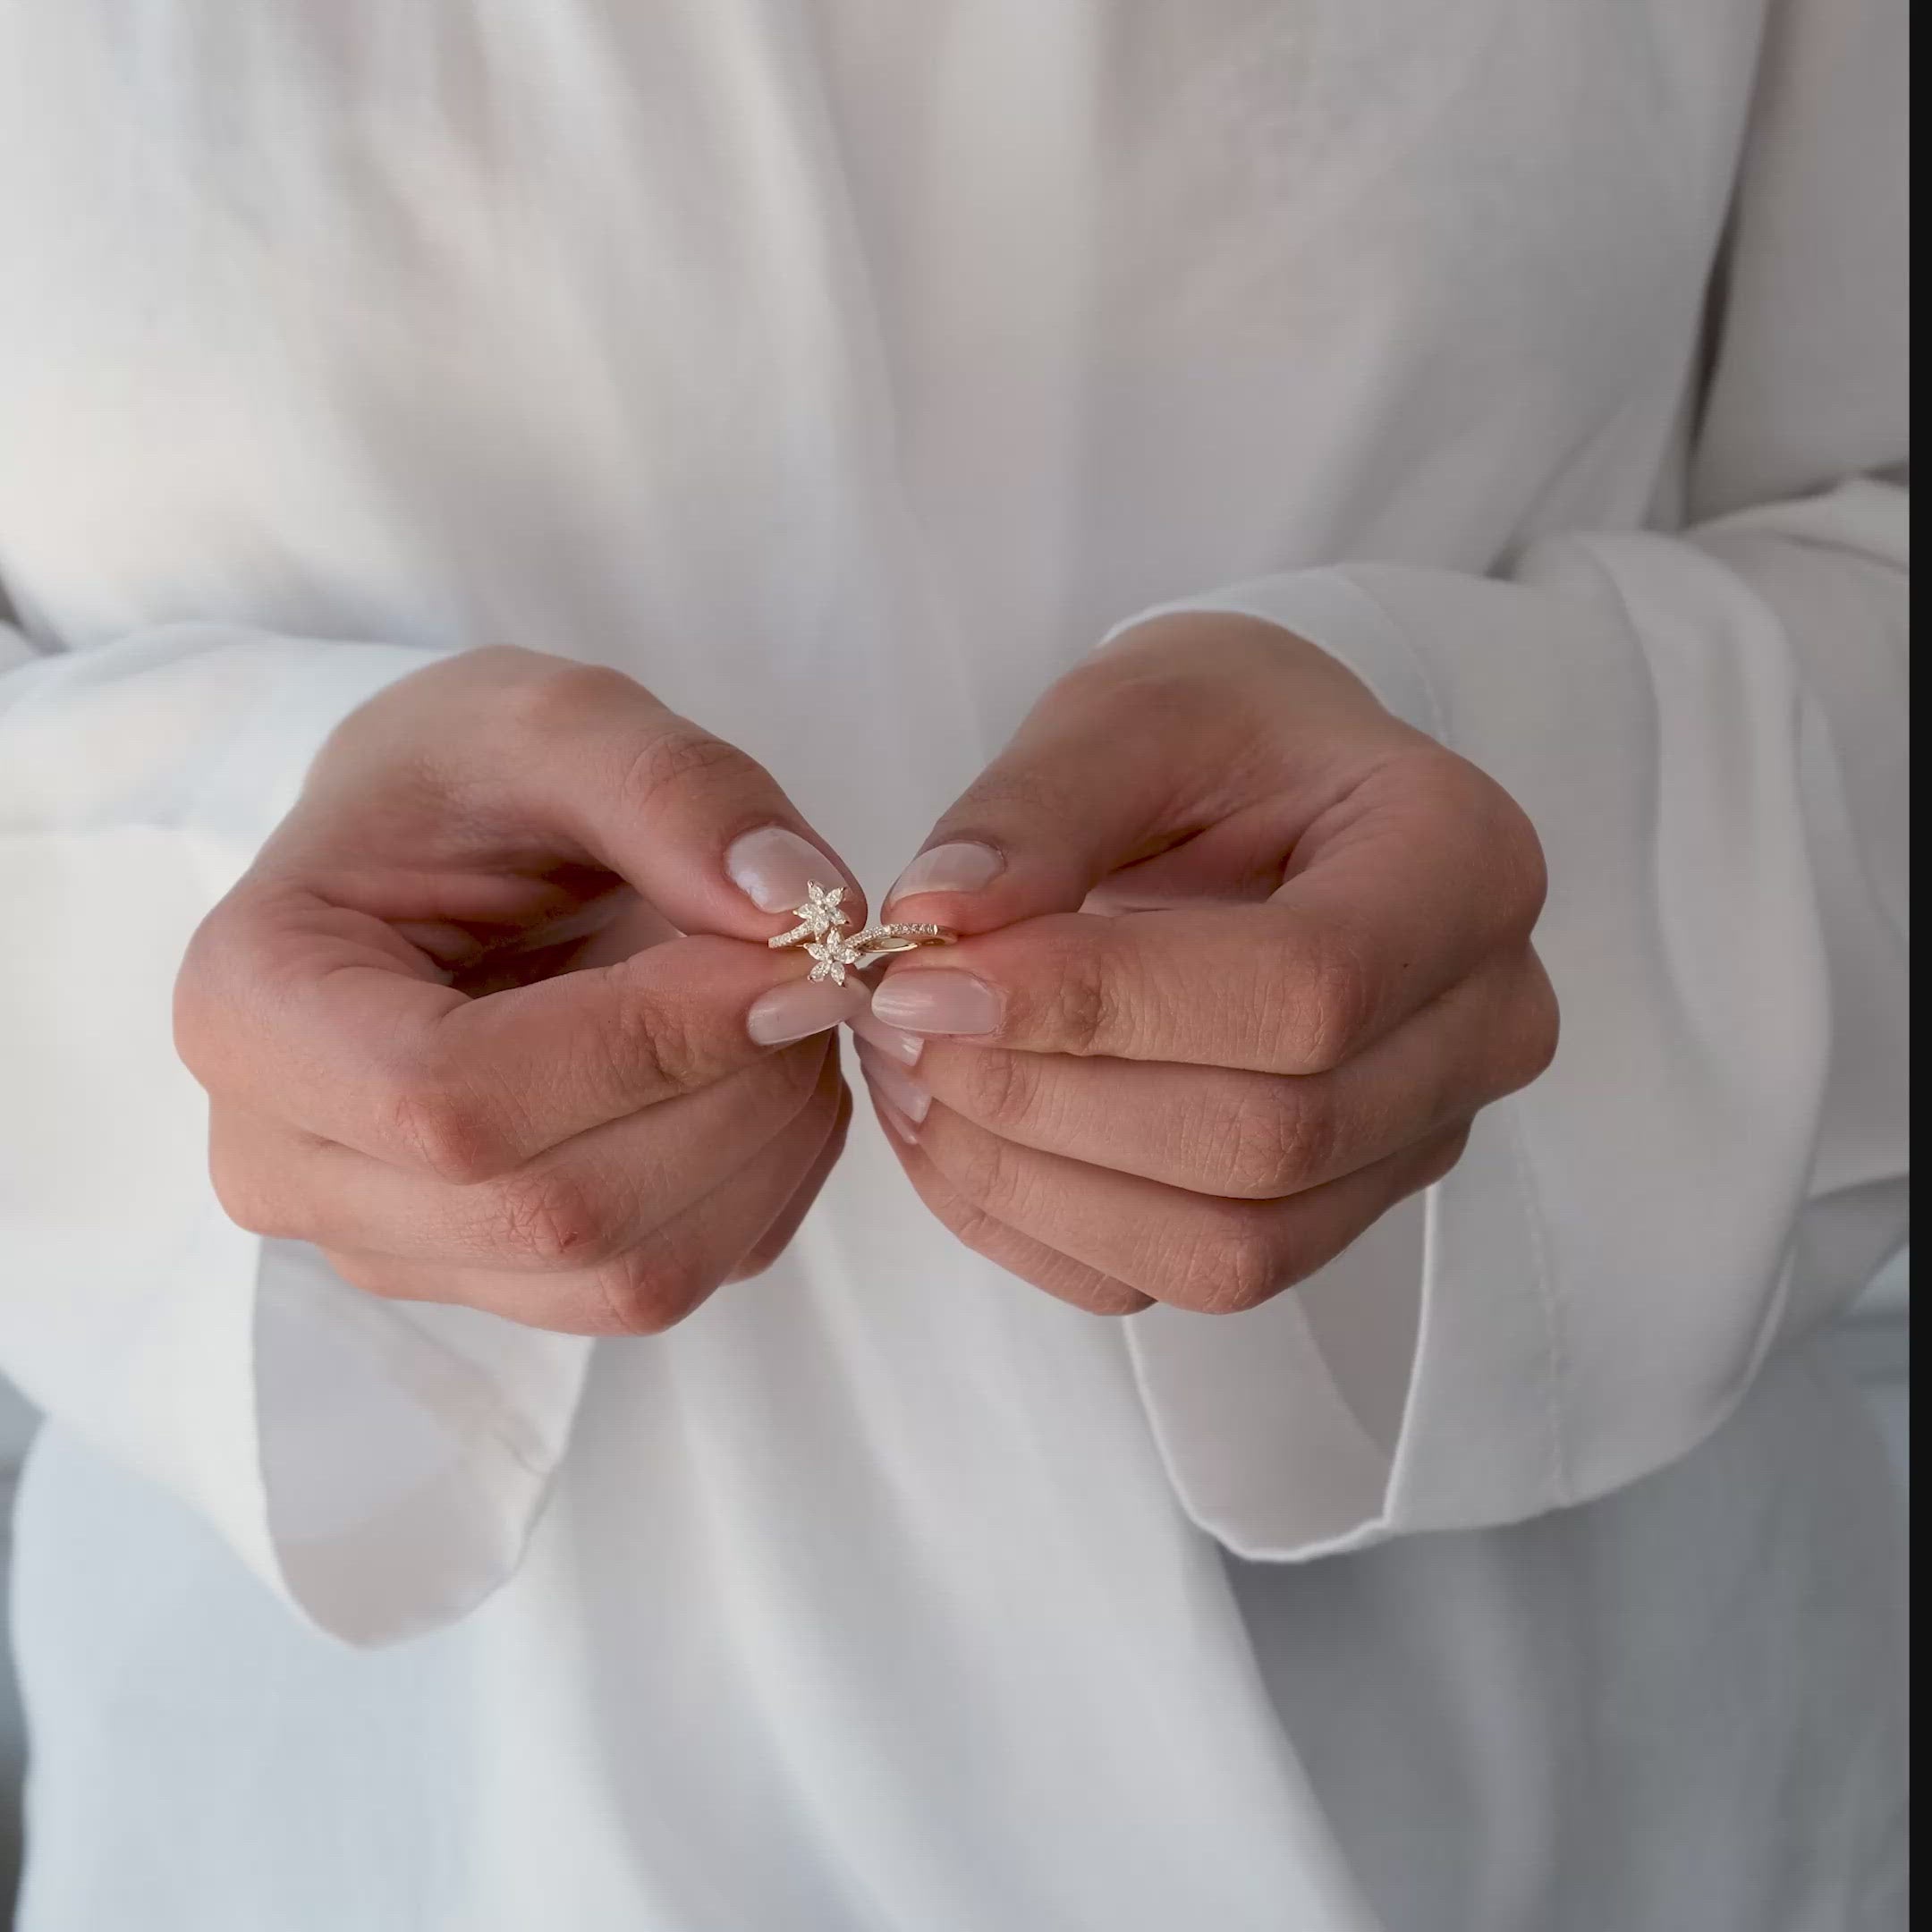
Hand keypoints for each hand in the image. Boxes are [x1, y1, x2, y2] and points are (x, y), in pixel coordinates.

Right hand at [177, 646, 870, 1333]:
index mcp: (251, 1010)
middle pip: (555, 1211)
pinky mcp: (504, 1287)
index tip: (795, 958)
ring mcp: (398, 1249)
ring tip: (790, 1009)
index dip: (655, 1042)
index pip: (454, 1100)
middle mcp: (292, 1167)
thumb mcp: (557, 716)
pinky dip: (766, 1184)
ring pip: (631, 1277)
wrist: (444, 852)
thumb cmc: (468, 779)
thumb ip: (675, 787)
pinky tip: (763, 1073)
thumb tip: (795, 906)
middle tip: (817, 971)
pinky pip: (678, 1283)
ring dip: (767, 1144)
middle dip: (736, 1090)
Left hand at [853, 615, 1557, 1314]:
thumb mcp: (1127, 711)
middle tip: (898, 1027)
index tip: (929, 979)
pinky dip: (1042, 1231)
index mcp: (1465, 863)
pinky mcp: (1337, 1207)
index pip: (1307, 989)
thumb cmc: (1218, 733)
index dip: (1101, 1005)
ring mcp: (1421, 1135)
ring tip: (910, 1084)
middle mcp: (1483, 1022)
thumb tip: (934, 927)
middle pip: (1270, 1141)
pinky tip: (953, 1143)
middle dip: (1047, 1099)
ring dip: (1033, 1183)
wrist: (1272, 795)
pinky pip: (1182, 1279)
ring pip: (1231, 1249)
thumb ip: (1032, 812)